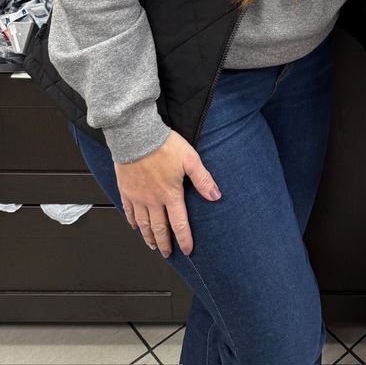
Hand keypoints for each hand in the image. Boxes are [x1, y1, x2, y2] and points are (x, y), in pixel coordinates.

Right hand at [115, 130, 220, 257]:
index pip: (179, 223)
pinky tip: (135, 226)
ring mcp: (137, 196)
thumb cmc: (164, 146)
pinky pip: (128, 211)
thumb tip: (215, 195)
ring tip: (152, 245)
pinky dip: (132, 221)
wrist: (137, 136)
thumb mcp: (190, 159)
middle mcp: (153, 200)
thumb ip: (203, 179)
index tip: (187, 250)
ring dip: (148, 236)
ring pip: (143, 223)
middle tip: (167, 253)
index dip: (184, 238)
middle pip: (159, 228)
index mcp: (170, 194)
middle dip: (164, 243)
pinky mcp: (126, 190)